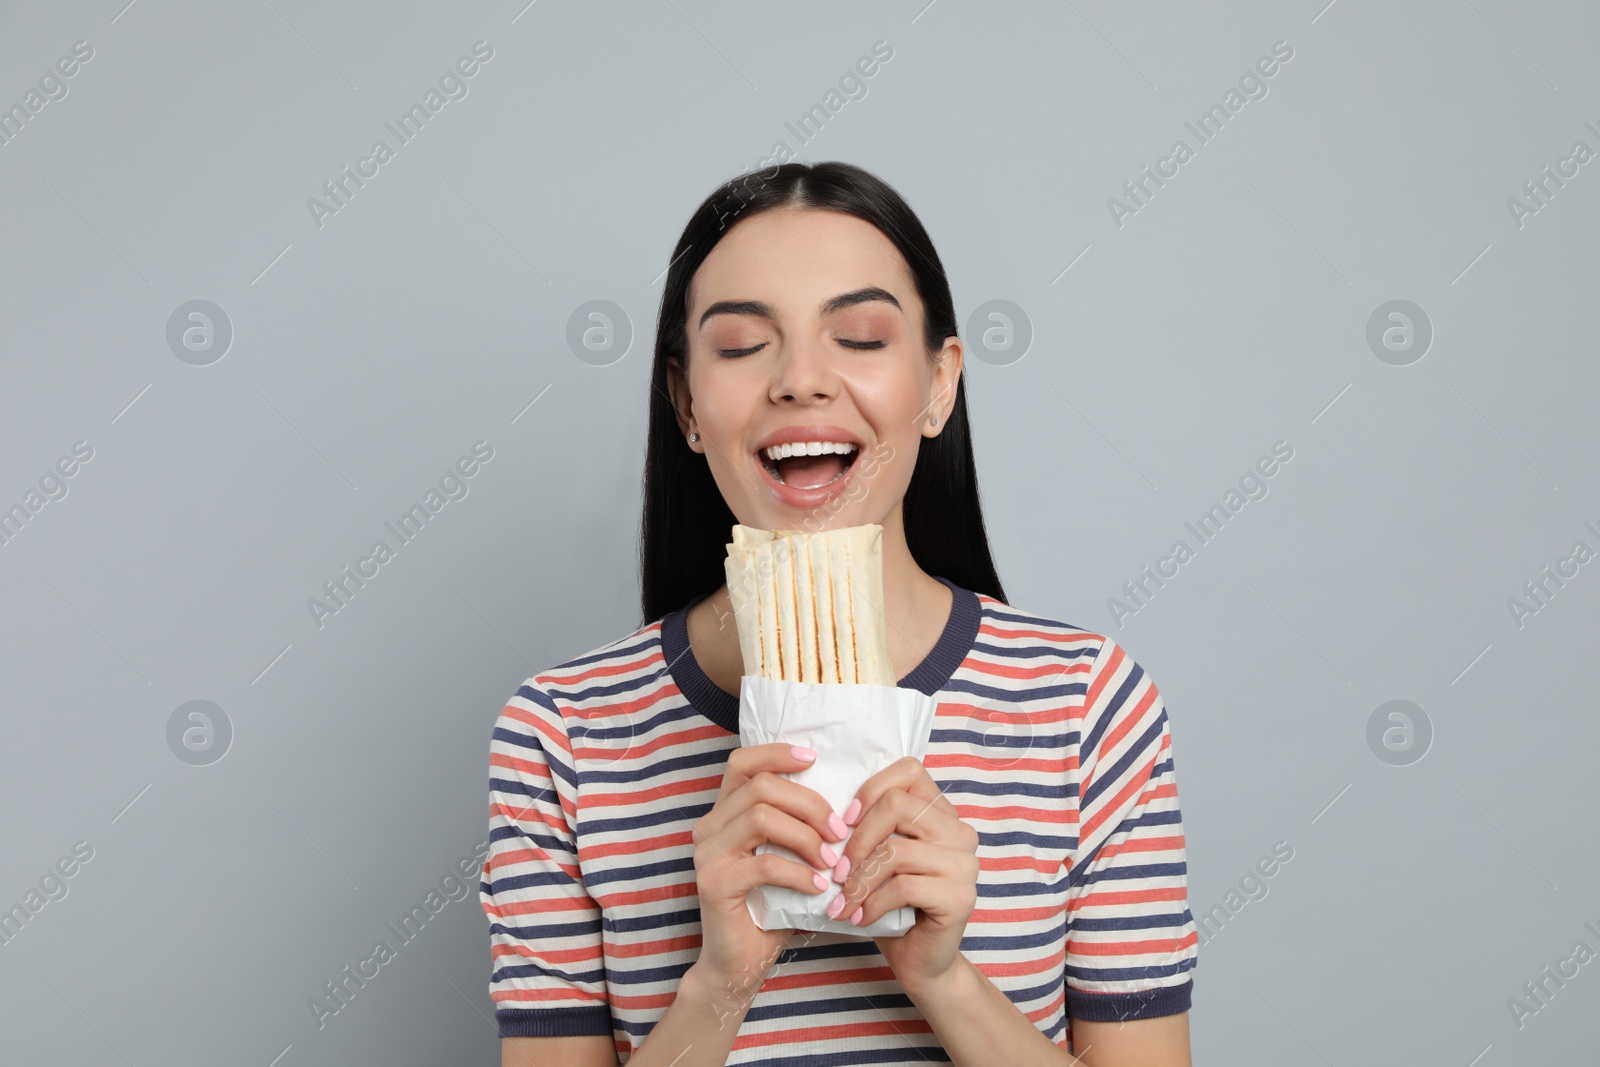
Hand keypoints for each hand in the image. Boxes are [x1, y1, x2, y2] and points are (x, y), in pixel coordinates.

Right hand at [691, 742, 848, 1008]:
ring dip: (806, 836)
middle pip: (760, 786)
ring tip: (833, 861)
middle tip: (840, 831)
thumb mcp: (788, 857)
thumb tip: (849, 794)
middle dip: (809, 803)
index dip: (777, 753)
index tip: (815, 758)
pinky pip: (764, 864)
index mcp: (724, 813)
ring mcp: (707, 854)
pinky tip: (820, 887)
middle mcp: (709, 827)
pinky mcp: (713, 883)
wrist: (740, 962)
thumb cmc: (771, 906)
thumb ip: (800, 824)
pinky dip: (799, 873)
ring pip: (761, 818)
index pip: (742, 763)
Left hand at [826, 756, 979, 994]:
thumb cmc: (892, 906)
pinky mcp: (961, 896)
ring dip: (858, 880)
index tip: (843, 823)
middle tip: (835, 872)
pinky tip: (859, 918)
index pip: (909, 770)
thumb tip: (823, 803)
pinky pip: (903, 886)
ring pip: (896, 850)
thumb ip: (868, 826)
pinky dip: (872, 903)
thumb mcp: (877, 858)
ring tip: (842, 902)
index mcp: (942, 813)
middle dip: (856, 840)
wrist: (922, 962)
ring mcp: (965, 864)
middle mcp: (960, 832)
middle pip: (897, 805)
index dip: (869, 790)